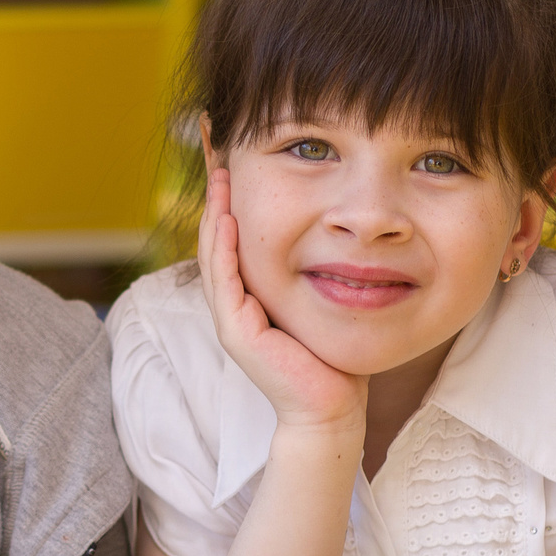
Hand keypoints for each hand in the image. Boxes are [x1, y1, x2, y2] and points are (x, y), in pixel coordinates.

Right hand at [198, 167, 365, 435]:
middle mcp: (234, 301)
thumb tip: (340, 226)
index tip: (234, 151)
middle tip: (216, 147)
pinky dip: (225, 248)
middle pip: (217, 234)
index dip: (231, 193)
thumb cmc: (333, 357)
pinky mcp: (237, 333)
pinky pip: (226, 281)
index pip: (234, 232)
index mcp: (250, 291)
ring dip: (215, 212)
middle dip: (217, 191)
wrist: (332, 408)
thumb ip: (318, 267)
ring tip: (220, 173)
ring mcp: (231, 317)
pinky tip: (229, 218)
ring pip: (216, 253)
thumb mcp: (323, 297)